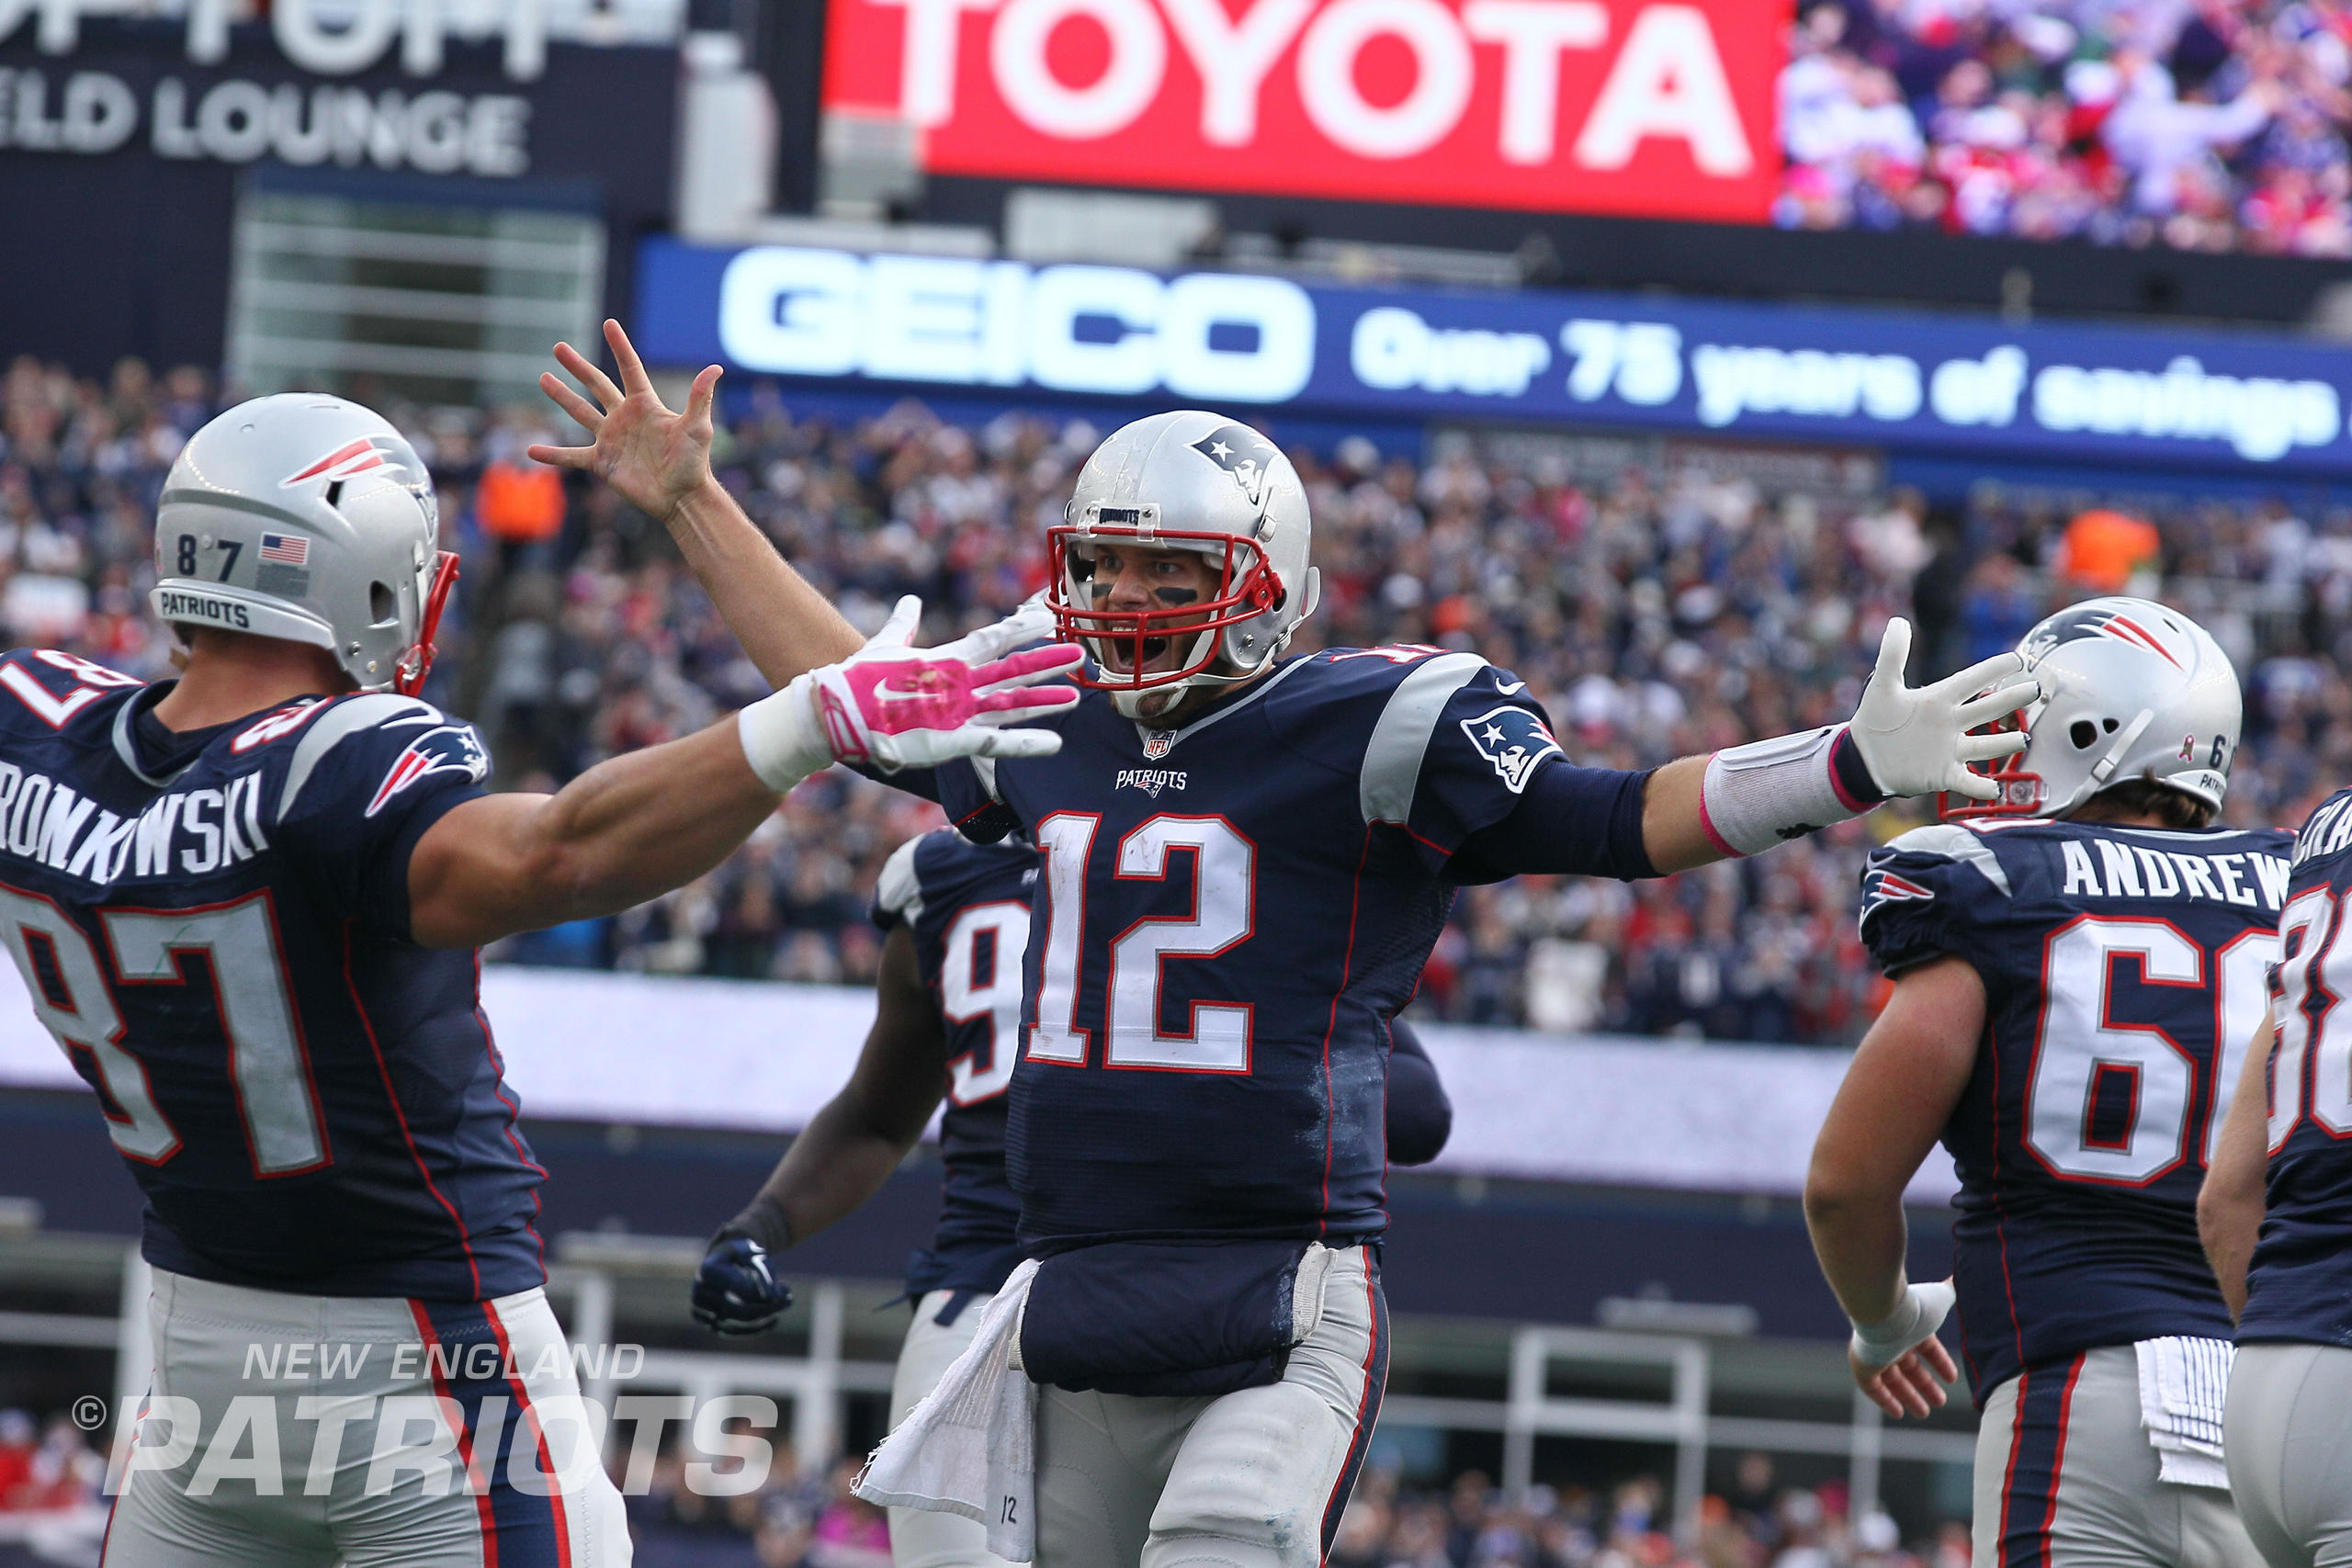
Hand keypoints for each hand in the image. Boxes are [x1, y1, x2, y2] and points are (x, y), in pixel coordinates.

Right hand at [529, 319, 719, 522]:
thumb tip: (715, 368)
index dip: (620, 347)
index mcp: (645, 405)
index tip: (609, 324)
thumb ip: (700, 398)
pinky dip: (552, 455)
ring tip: (544, 379)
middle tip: (558, 347)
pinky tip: (532, 450)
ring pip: (580, 413)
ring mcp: (611, 439)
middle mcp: (625, 417)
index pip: (629, 369)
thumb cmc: (694, 462)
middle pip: (597, 385)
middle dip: (578, 367)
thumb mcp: (698, 428)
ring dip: (562, 396)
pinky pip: (572, 457)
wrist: (682, 497)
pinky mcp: (603, 462)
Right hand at [691, 1236, 792, 1335]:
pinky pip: (731, 1332)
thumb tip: (774, 1297)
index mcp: (708, 1269)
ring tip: (783, 1307)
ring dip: (763, 1319)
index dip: (765, 1293)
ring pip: (736, 1324)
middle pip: (739, 1309)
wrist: (724, 1259)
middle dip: (768, 1308)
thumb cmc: (742, 1255)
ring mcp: (700, 1309)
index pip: (741, 1289)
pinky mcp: (705, 1322)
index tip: (786, 1291)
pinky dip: (754, 1329)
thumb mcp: (755, 1257)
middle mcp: (699, 1290)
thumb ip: (764, 1274)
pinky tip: (773, 1320)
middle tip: (789, 1301)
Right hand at [809, 596, 1081, 773]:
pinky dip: (1027, 744)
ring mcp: (959, 710)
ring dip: (1046, 698)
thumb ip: (904, 624)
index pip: (993, 638)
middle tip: (1080, 653)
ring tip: (1076, 694)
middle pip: (1013, 668)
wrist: (838, 712)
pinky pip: (998, 742)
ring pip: (1013, 701)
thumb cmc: (857, 678)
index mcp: (945, 657)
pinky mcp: (953, 739)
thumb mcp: (885, 645)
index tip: (1047, 618)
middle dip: (1048, 661)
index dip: (1022, 628)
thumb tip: (910, 601)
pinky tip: (1054, 744)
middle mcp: (959, 682)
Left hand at [1846, 619, 2039, 800]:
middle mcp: (1951, 723)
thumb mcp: (1882, 686)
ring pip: (1985, 746)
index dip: (1992, 670)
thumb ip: (1892, 655)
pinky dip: (1981, 787)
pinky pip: (1968, 781)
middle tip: (2035, 688)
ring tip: (2023, 739)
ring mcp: (1951, 749)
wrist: (1864, 757)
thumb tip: (1898, 621)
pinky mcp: (1944, 774)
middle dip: (2011, 700)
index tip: (2017, 658)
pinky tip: (1994, 789)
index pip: (1970, 681)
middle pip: (1987, 709)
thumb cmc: (1876, 720)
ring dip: (2004, 744)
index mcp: (1939, 699)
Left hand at [1848, 1277, 1958, 1416]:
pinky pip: (1873, 1388)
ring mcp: (1875, 1352)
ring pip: (1892, 1379)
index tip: (1952, 1378)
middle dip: (1924, 1384)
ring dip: (1909, 1396)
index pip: (1925, 1346)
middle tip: (1940, 1402)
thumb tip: (1960, 1277)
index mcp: (1909, 1325)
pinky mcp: (1862, 1365)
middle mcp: (1891, 1339)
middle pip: (1908, 1366)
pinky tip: (1899, 1413)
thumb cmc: (1913, 1306)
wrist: (1880, 1308)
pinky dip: (1886, 1400)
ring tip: (1925, 1413)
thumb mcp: (1940, 1300)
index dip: (1939, 1362)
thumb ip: (1951, 1292)